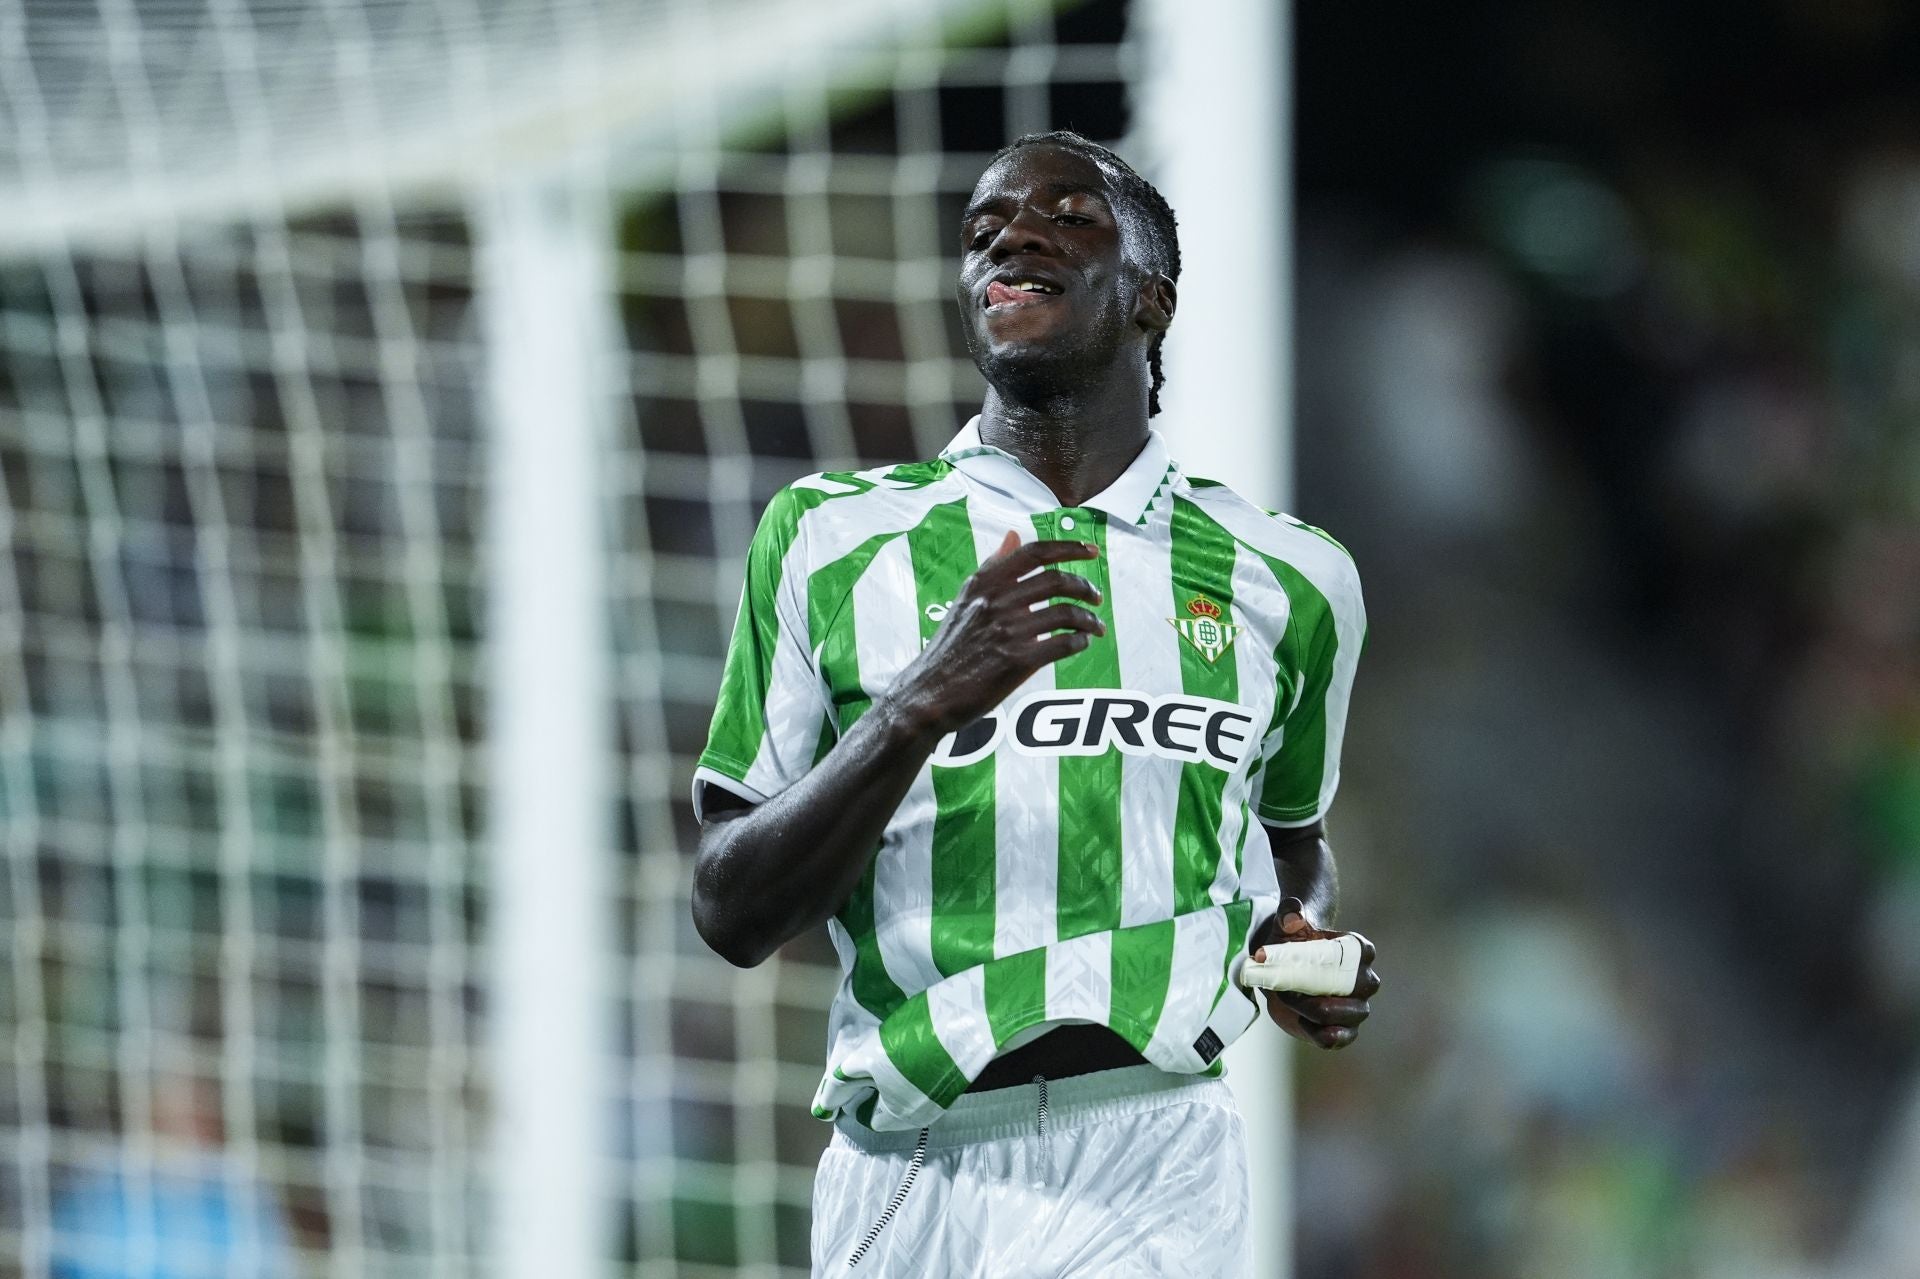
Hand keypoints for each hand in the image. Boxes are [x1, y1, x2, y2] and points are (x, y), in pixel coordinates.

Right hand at [883, 530, 1103, 735]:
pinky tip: (1080, 645)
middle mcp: (997, 601)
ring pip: (1066, 614)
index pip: (1034, 553)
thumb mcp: (965, 599)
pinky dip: (1079, 642)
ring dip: (1089, 620)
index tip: (1091, 551)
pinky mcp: (1017, 661)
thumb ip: (993, 567)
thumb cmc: (951, 646)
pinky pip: (1063, 644)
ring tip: (1095, 627)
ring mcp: (1008, 631)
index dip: (1068, 548)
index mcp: (985, 582)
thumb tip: (1014, 535)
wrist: (930, 692)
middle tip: (1095, 598)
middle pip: (1057, 581)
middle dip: (1085, 587)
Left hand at [1253, 897, 1379, 1049]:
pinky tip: (1302, 1022)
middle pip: (1356, 988)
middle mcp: (1364, 980)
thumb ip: (1289, 914)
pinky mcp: (1344, 1029)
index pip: (1363, 952)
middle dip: (1324, 989)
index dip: (1335, 957)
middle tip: (1291, 987)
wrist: (1284, 969)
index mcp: (1358, 950)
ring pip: (1348, 1015)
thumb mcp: (1286, 925)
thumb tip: (1293, 916)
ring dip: (1315, 1011)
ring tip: (1290, 1000)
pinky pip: (1341, 1038)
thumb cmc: (1292, 942)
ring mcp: (1356, 1006)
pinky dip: (1322, 1035)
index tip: (1306, 957)